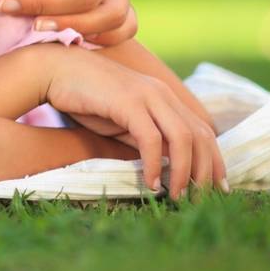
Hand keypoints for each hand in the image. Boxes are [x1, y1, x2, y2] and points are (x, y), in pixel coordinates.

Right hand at [42, 49, 226, 198]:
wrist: (53, 70)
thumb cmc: (85, 97)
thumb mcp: (123, 121)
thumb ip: (146, 137)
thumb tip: (168, 166)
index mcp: (164, 96)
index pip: (202, 131)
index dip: (215, 161)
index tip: (216, 188)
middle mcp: (162, 93)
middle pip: (200, 136)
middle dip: (205, 171)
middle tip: (200, 200)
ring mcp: (146, 95)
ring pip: (182, 138)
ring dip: (183, 172)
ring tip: (176, 196)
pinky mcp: (128, 102)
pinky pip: (151, 138)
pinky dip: (155, 163)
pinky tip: (151, 182)